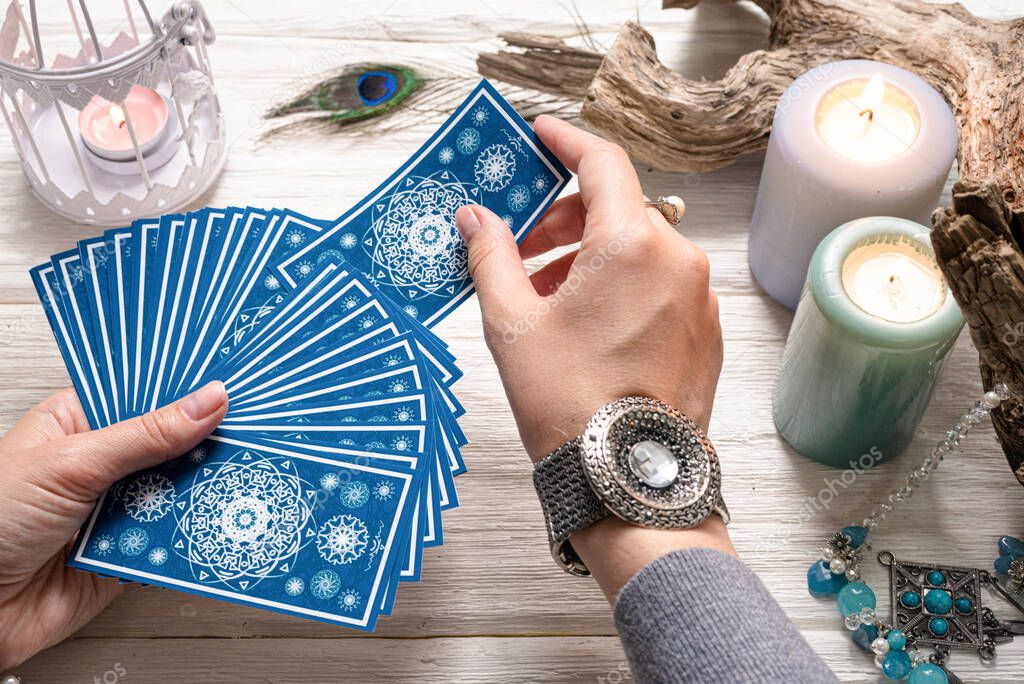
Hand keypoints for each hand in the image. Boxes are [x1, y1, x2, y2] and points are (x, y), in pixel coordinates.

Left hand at [0, 382, 227, 669]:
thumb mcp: (73, 463)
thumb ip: (146, 434)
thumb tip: (208, 400)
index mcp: (77, 424)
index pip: (143, 394)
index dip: (185, 390)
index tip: (234, 384)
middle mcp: (100, 463)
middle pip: (169, 443)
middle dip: (204, 441)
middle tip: (252, 431)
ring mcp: (115, 507)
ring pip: (178, 489)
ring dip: (203, 487)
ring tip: (245, 471)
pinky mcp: (129, 551)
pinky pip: (173, 535)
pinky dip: (194, 530)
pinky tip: (220, 516)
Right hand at [455, 116, 732, 599]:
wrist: (629, 480)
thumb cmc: (570, 406)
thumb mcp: (513, 324)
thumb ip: (491, 257)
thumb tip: (475, 219)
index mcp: (633, 245)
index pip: (602, 163)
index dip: (566, 143)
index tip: (541, 137)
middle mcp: (678, 261)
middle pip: (617, 210)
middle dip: (564, 221)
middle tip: (521, 248)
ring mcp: (699, 298)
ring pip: (639, 250)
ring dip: (591, 258)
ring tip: (545, 298)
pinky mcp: (705, 331)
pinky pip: (660, 285)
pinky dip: (622, 287)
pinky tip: (585, 324)